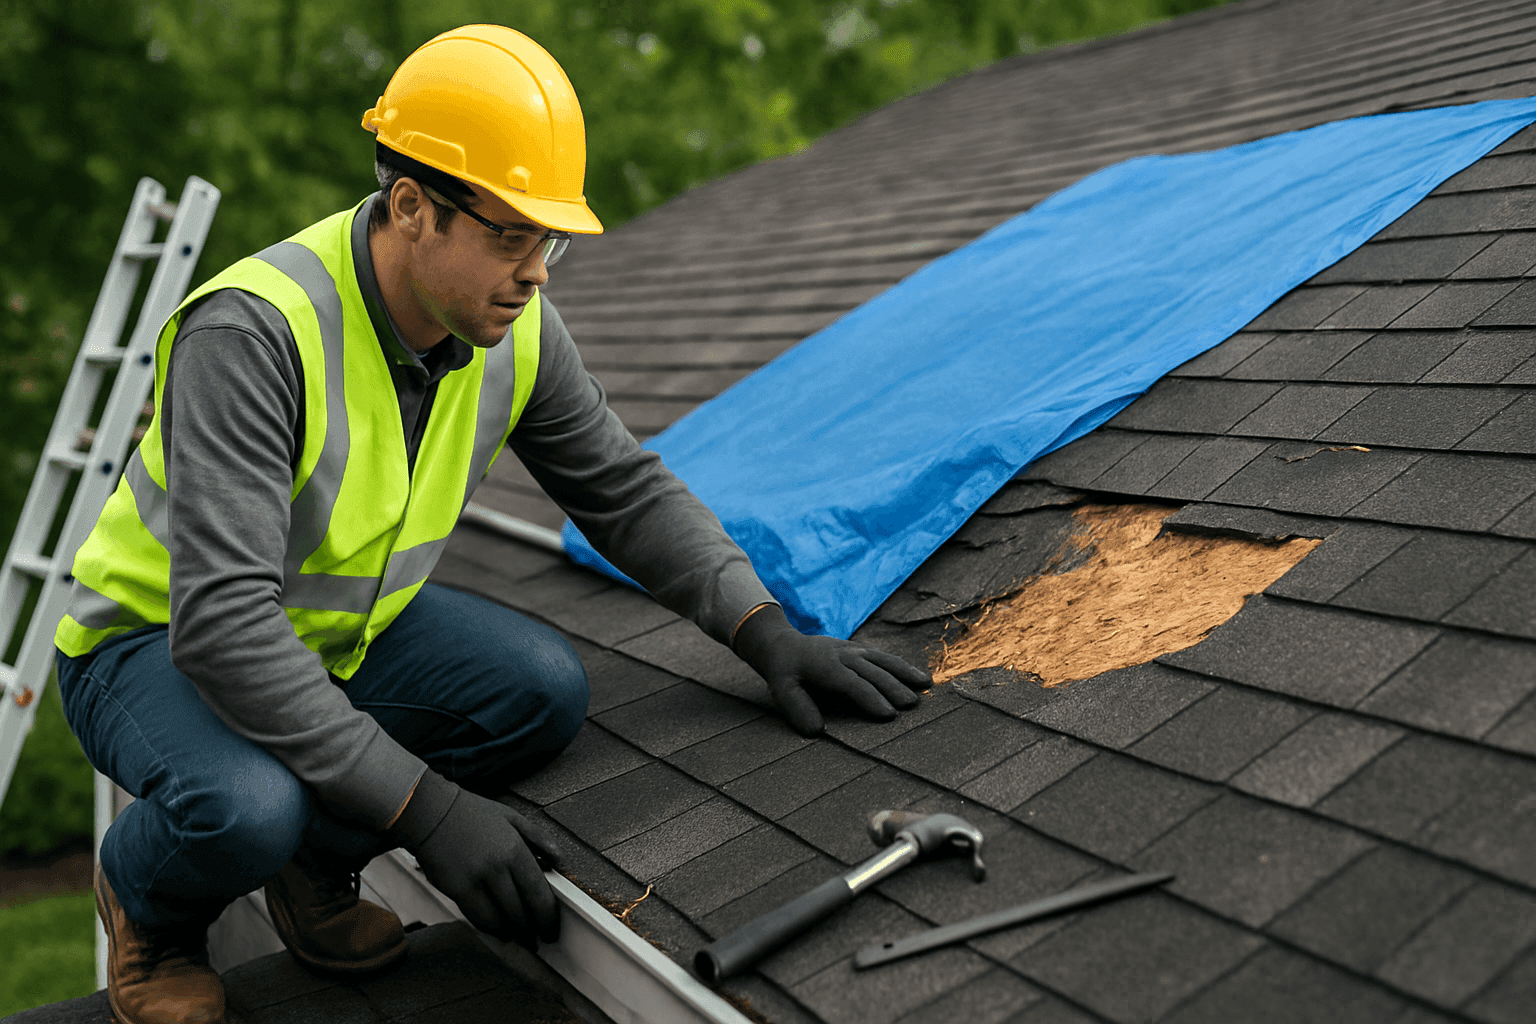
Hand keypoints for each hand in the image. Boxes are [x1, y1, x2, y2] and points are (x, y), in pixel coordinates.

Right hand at [403, 783, 562, 948]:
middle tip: (537, 939)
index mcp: (515, 849)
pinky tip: (496, 927)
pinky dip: (489, 927)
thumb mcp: (511, 817)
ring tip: (517, 936)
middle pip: (521, 912)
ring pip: (499, 920)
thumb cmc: (472, 813)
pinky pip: (477, 918)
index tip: (551, 928)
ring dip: (510, 932)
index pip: (538, 894)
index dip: (548, 918)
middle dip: (532, 930)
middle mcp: (497, 867)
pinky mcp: (455, 889)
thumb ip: (538, 838)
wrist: (431, 812)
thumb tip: (559, 860)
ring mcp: (475, 880)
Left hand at [733, 604, 931, 735]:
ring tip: (925, 685)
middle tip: (912, 706)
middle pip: (872, 672)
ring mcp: (853, 650)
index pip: (852, 684)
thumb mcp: (782, 690)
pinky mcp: (860, 650)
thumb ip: (797, 709)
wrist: (784, 645)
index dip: (871, 699)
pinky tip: (918, 676)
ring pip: (882, 660)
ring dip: (904, 672)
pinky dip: (902, 665)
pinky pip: (883, 657)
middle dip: (893, 688)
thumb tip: (816, 731)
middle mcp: (843, 655)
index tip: (888, 715)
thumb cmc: (785, 673)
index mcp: (825, 666)